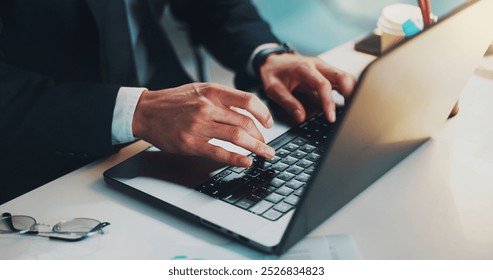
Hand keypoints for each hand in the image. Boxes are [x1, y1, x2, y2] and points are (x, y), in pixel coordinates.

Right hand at [132, 83, 274, 166]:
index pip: (248, 101)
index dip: (263, 114)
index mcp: (212, 92)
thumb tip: (245, 113)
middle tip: (265, 145)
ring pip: (237, 137)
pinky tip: (246, 162)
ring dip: (256, 148)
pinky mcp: (191, 143)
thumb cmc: (172, 101)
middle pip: (246, 122)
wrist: (145, 111)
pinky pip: (220, 153)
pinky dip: (237, 159)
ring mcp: (199, 125)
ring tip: (264, 154)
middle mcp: (207, 107)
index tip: (268, 124)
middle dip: (261, 137)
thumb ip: (221, 100)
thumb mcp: (198, 91)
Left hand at [259, 53, 355, 122]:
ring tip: (351, 109)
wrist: (272, 59)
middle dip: (351, 93)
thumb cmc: (273, 72)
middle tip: (351, 112)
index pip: (323, 85)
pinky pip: (341, 79)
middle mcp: (317, 65)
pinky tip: (347, 102)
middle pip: (342, 76)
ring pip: (345, 76)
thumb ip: (287, 102)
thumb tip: (300, 116)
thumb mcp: (273, 89)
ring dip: (352, 91)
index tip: (331, 117)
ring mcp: (324, 67)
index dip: (329, 102)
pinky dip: (347, 90)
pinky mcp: (326, 71)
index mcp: (304, 68)